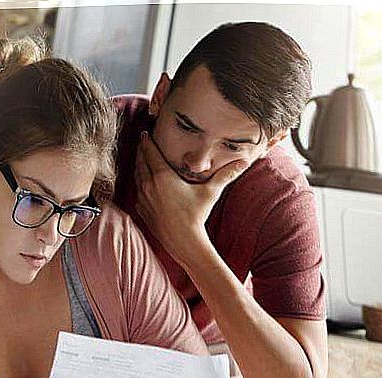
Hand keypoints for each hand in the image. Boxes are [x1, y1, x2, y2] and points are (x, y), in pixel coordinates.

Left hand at [134, 132, 249, 265]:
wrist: (184, 242)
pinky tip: (144, 182)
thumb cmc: (196, 215)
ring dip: (139, 165)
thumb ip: (226, 174)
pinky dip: (139, 183)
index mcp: (162, 176)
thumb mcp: (211, 192)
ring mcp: (142, 198)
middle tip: (144, 143)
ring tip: (143, 159)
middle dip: (142, 151)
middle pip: (139, 161)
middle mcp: (148, 185)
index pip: (149, 151)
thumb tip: (245, 161)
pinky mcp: (141, 210)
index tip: (146, 132)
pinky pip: (137, 191)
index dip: (147, 140)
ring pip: (136, 175)